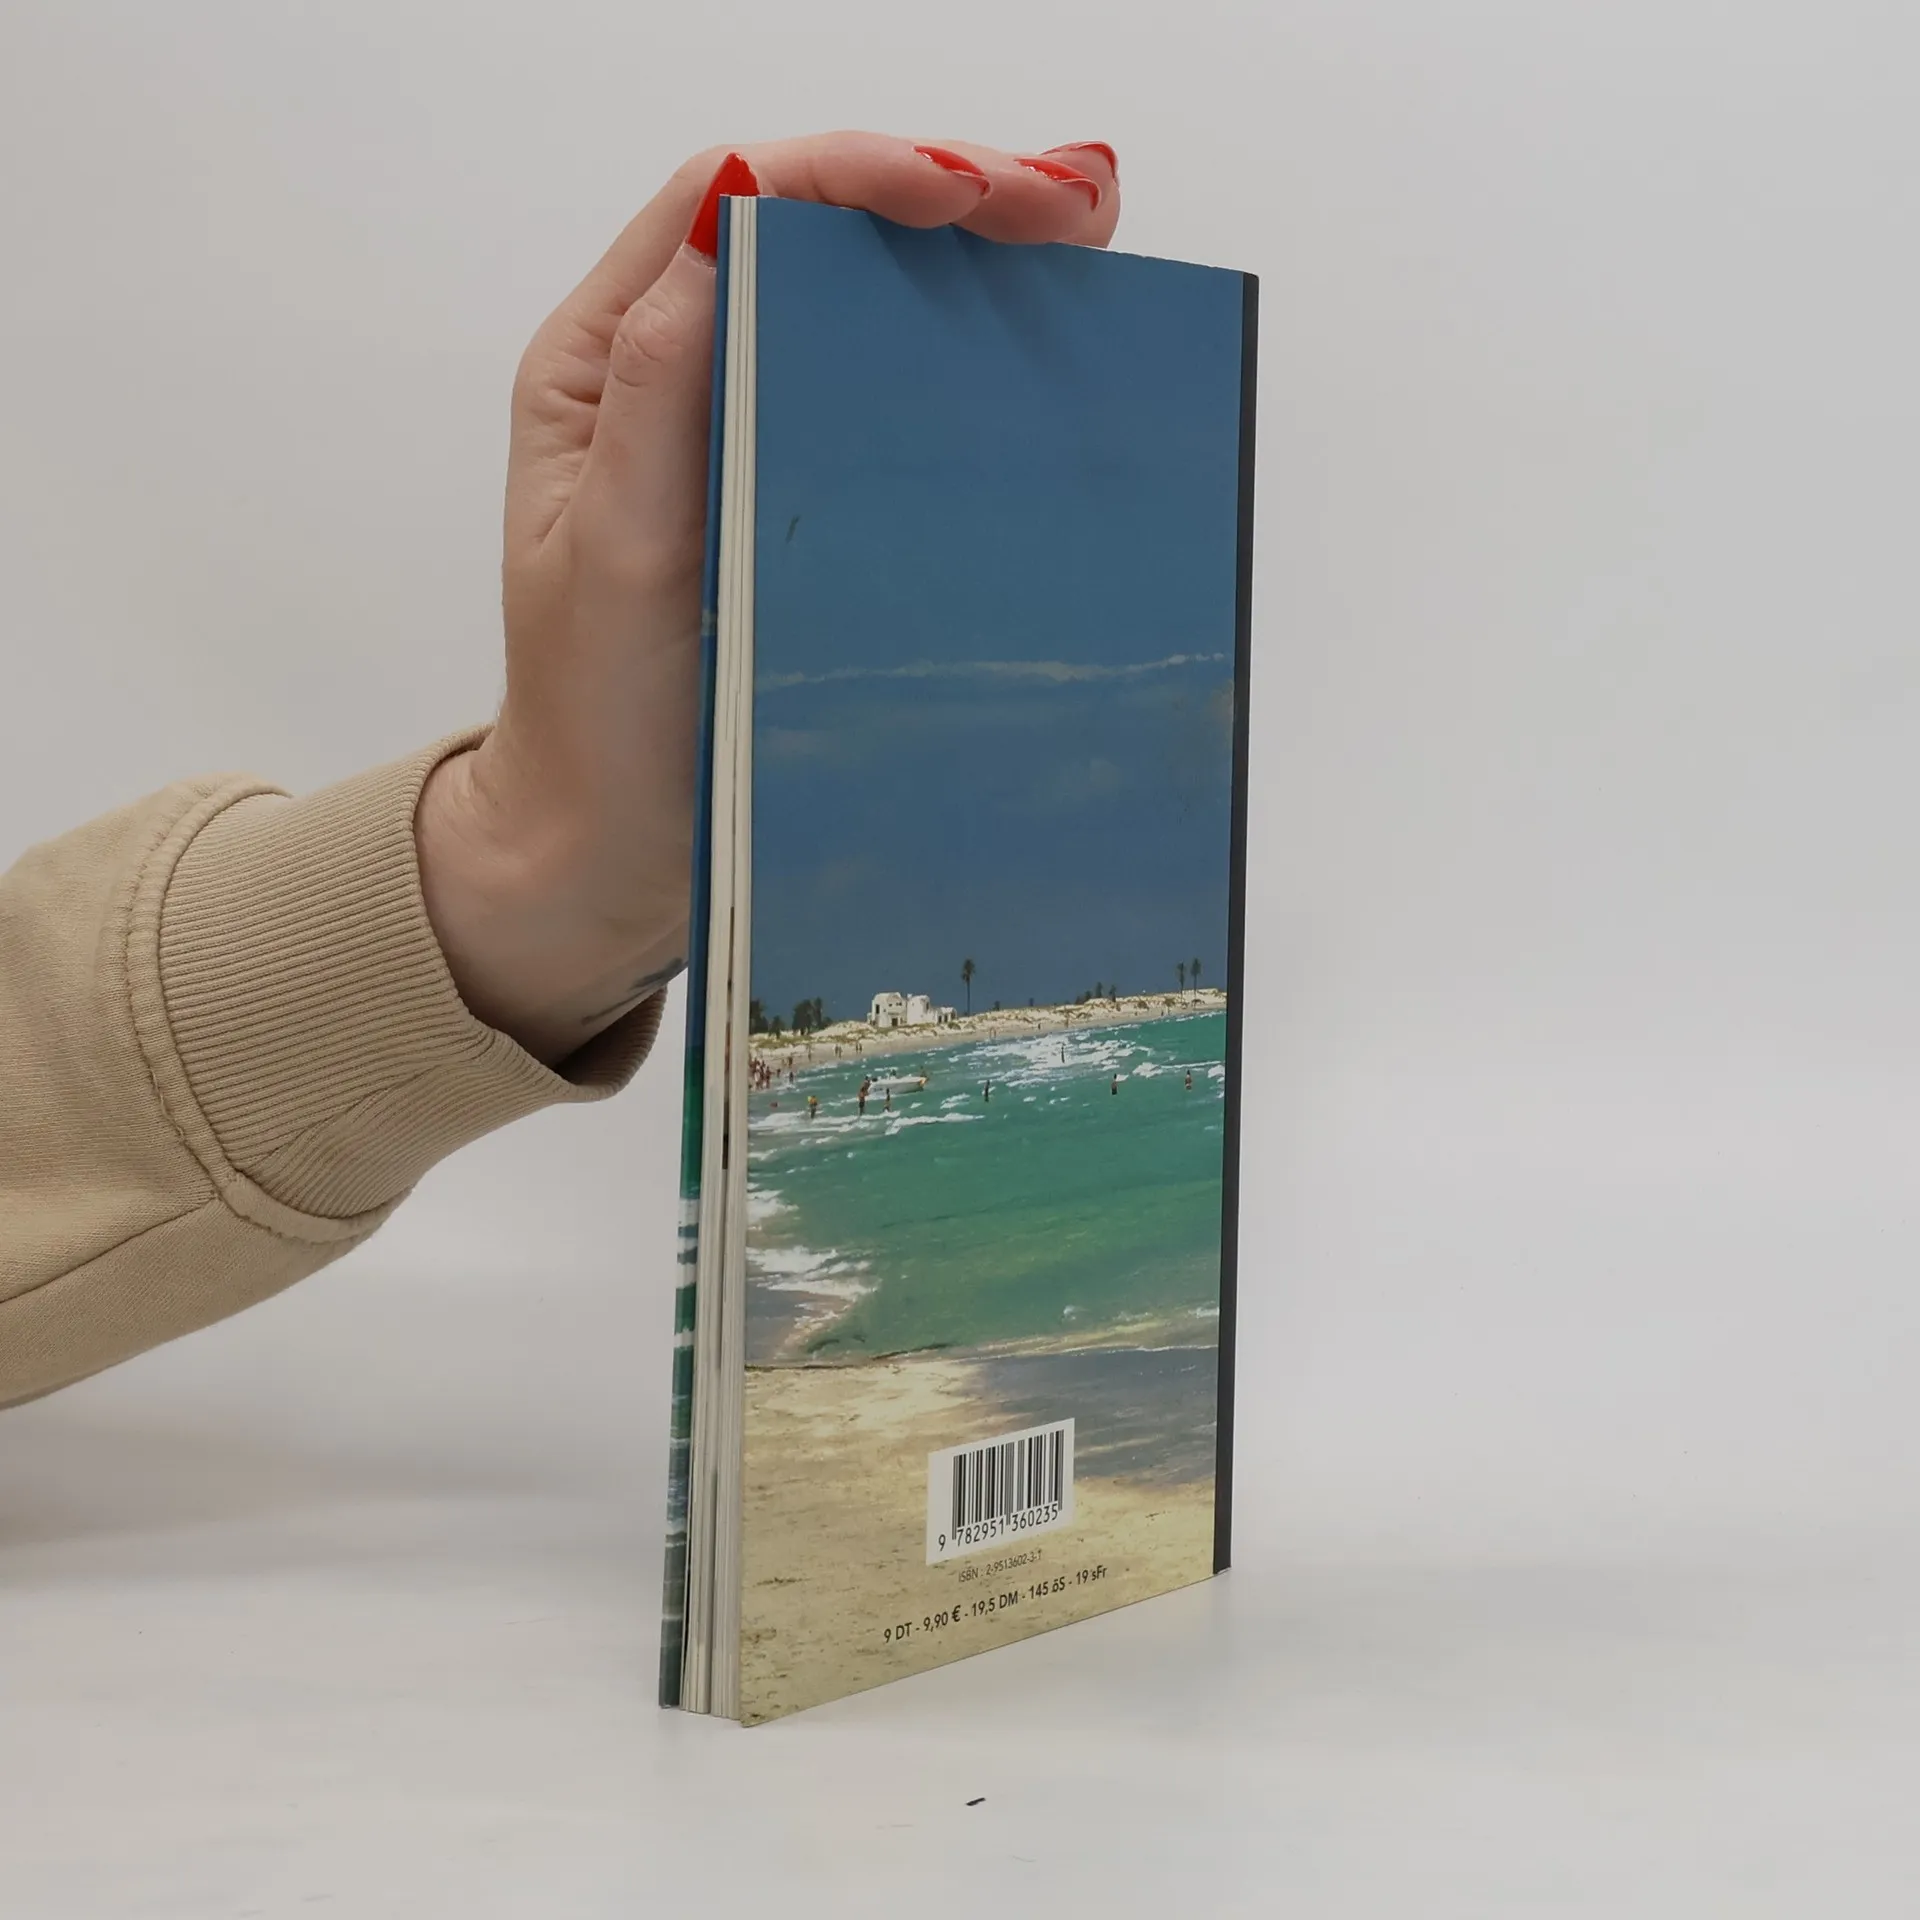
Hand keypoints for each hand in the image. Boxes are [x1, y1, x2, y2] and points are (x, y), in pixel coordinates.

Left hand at [413, 133, 1120, 1063]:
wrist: (606, 851)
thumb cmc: (591, 723)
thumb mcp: (608, 558)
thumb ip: (659, 401)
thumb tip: (730, 229)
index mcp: (607, 367)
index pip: (728, 205)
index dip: (851, 175)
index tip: (961, 195)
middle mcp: (676, 383)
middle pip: (812, 234)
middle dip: (941, 197)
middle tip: (1071, 207)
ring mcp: (745, 442)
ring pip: (860, 309)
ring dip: (970, 269)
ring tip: (1083, 248)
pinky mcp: (801, 507)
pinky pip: (886, 406)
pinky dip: (966, 369)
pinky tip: (1043, 356)